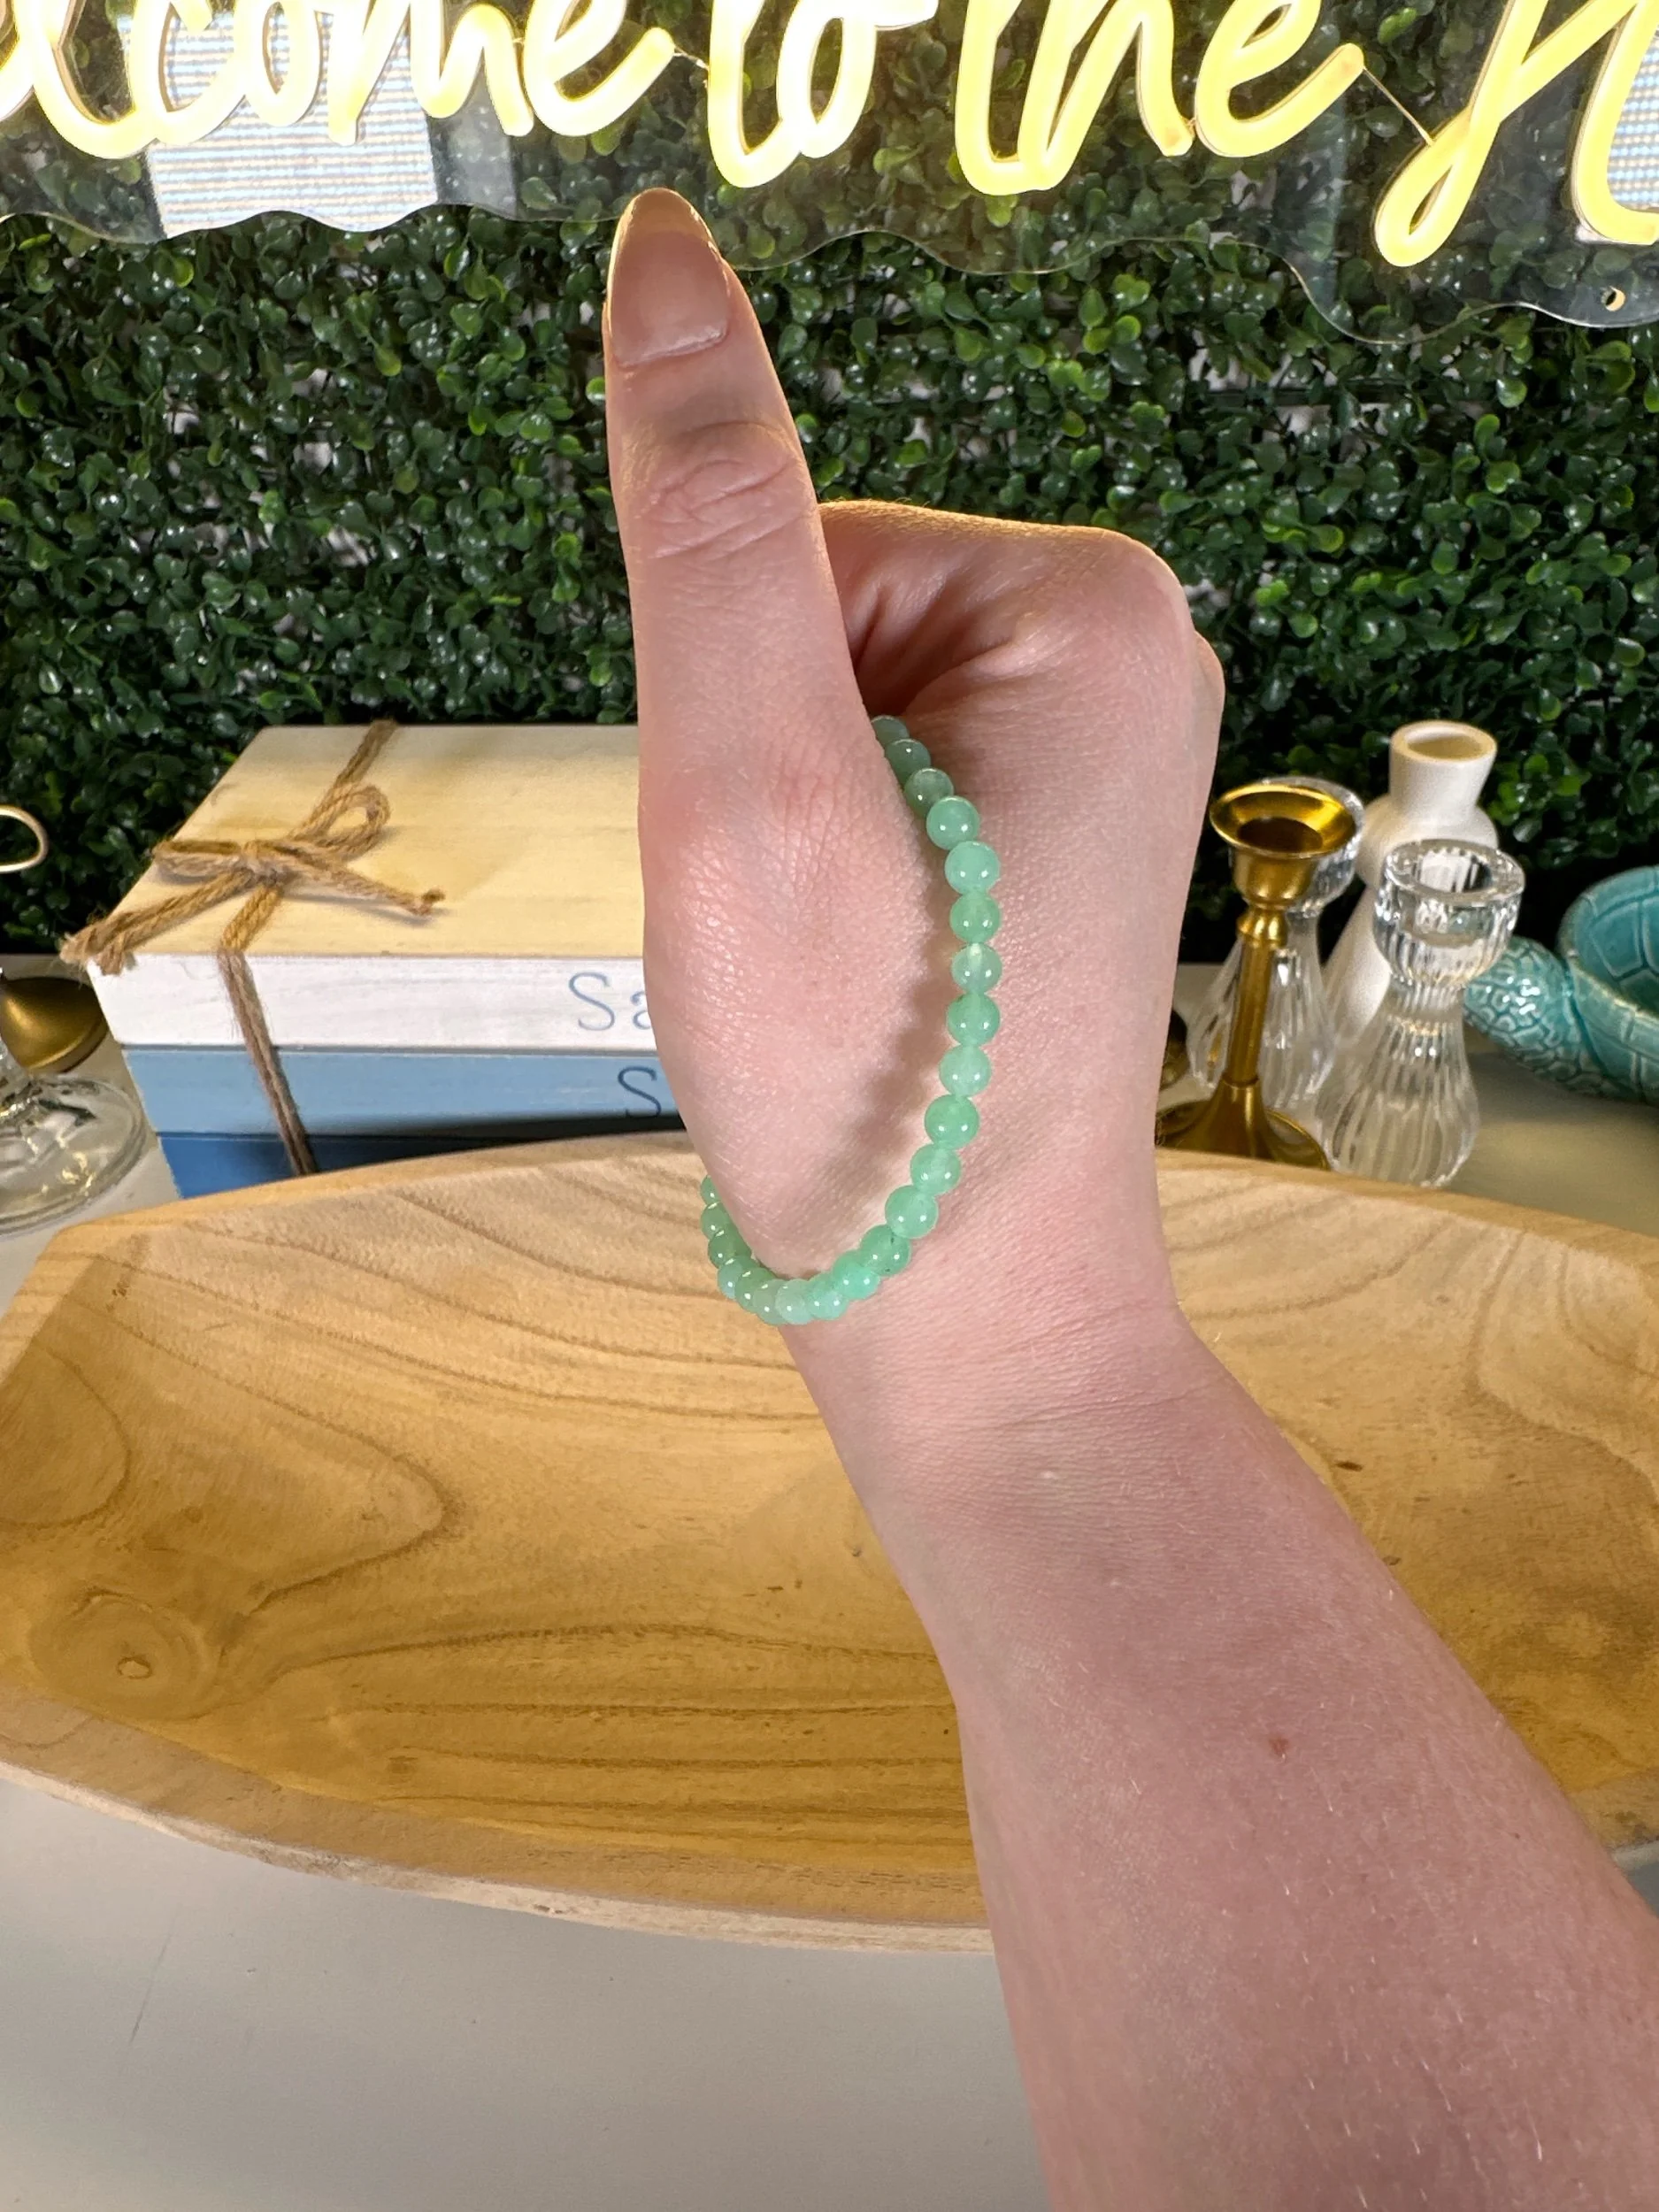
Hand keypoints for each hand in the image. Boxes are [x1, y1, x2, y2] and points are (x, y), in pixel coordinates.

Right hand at [602, 189, 1221, 1431]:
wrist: (966, 1316)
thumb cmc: (863, 1069)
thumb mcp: (753, 776)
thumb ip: (709, 515)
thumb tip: (659, 250)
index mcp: (1090, 603)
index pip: (793, 554)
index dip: (733, 718)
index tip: (792, 867)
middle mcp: (1130, 652)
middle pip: (820, 628)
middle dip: (766, 779)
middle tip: (815, 938)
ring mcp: (1099, 749)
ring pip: (831, 717)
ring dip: (785, 837)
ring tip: (846, 971)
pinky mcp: (1055, 832)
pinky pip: (874, 791)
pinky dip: (828, 879)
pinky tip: (872, 982)